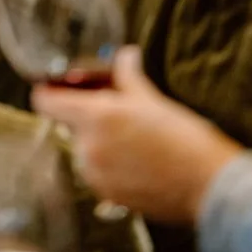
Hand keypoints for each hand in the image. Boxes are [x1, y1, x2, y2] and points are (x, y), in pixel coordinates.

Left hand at [31, 46, 240, 223]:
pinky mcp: (106, 196)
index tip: (60, 88)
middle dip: (82, 116)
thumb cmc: (184, 138)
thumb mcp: (152, 99)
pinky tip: (134, 160)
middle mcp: (87, 147)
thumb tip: (124, 55)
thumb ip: (127, 76)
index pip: (43, 101)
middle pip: (66, 124)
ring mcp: (95, 175)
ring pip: (82, 148)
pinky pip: (95, 172)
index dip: (49, 91)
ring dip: (96, 141)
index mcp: (94, 117)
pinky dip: (107, 164)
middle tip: (110, 110)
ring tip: (129, 138)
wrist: (209, 186)